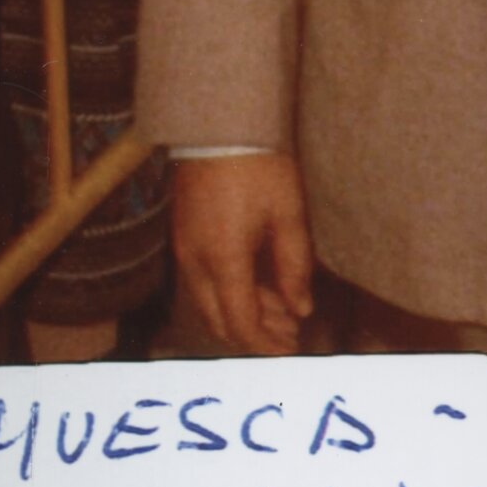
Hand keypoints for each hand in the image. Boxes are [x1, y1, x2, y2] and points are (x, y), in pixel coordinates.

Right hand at [168, 152, 315, 353]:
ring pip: (210, 305)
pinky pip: (204, 285)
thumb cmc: (260, 168)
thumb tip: (300, 310)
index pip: (240, 323)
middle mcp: (196, 265)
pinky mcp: (185, 241)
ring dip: (243, 317)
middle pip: (220, 321)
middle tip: (291, 338)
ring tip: (283, 316)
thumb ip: (293, 267)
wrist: (218, 130)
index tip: (290, 355)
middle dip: (255, 337)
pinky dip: (231, 296)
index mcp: (223, 261)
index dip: (265, 345)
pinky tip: (259, 290)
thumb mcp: (288, 215)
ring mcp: (185, 253)